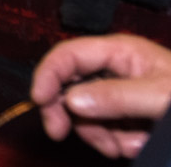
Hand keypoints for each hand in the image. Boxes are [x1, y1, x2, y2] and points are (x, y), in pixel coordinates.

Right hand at [32, 34, 170, 158]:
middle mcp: (114, 69)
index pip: (67, 55)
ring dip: (100, 134)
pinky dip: (117, 143)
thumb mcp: (159, 96)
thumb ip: (116, 96)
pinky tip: (139, 145)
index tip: (39, 102)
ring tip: (129, 145)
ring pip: (86, 114)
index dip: (47, 75)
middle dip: (70, 113)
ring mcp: (121, 94)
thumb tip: (70, 101)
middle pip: (68, 86)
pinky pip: (106, 131)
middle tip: (61, 134)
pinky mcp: (129, 117)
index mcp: (119, 52)